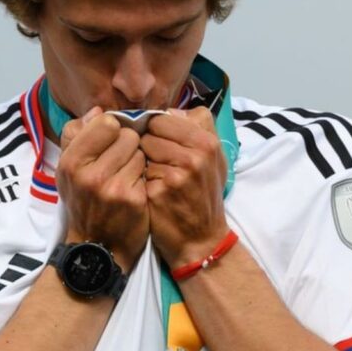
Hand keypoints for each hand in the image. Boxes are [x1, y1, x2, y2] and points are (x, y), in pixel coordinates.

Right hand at [58, 107, 149, 271]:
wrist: (97, 246)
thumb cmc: (83, 202)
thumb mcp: (67, 170)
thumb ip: (76, 135)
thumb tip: (97, 111)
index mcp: (72, 162)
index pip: (106, 122)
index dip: (113, 129)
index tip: (111, 140)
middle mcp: (91, 174)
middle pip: (128, 135)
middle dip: (128, 144)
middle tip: (120, 161)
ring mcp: (114, 187)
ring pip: (141, 151)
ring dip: (138, 159)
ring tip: (127, 174)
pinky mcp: (135, 199)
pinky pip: (148, 169)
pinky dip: (145, 175)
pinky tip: (136, 187)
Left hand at [141, 107, 230, 268]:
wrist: (200, 240)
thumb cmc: (203, 196)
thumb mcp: (214, 159)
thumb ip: (199, 128)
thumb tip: (171, 110)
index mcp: (207, 143)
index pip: (164, 117)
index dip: (156, 129)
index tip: (159, 142)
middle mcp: (194, 156)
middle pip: (149, 132)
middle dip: (148, 145)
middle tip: (158, 163)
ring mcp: (175, 174)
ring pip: (140, 151)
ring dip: (142, 161)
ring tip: (156, 177)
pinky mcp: (157, 191)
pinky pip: (136, 171)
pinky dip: (139, 179)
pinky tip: (150, 191)